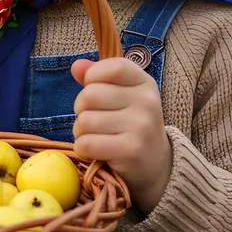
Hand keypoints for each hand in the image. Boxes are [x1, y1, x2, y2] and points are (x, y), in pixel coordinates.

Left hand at [71, 57, 172, 214]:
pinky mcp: (131, 150)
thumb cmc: (132, 126)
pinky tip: (94, 151)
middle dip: (81, 110)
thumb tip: (76, 66)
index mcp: (145, 84)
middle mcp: (147, 102)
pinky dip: (82, 149)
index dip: (93, 76)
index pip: (112, 67)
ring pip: (84, 121)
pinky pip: (87, 143)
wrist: (155, 165)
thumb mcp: (122, 97)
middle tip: (93, 121)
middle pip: (89, 95)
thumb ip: (98, 78)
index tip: (94, 89)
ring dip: (80, 132)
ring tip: (95, 137)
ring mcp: (141, 126)